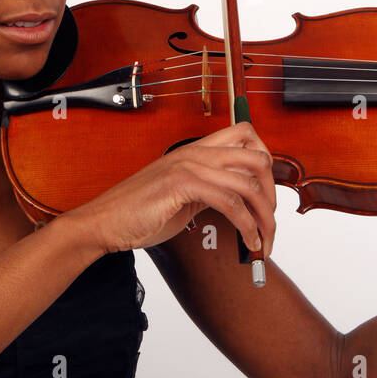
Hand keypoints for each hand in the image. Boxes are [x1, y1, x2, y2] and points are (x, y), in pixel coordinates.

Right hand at [63, 121, 278, 256]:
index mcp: (196, 150)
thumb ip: (210, 188)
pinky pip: (230, 202)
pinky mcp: (180, 185)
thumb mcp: (183, 194)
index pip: (247, 136)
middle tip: (269, 221)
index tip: (267, 194)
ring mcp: (188, 165)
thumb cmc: (139, 211)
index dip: (266, 162)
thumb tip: (241, 200)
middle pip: (257, 158)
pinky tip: (248, 242)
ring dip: (264, 217)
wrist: (104, 222)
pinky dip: (246, 225)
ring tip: (263, 240)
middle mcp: (195, 152)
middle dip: (272, 193)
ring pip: (248, 183)